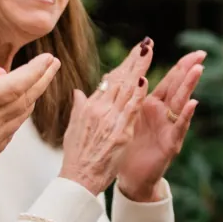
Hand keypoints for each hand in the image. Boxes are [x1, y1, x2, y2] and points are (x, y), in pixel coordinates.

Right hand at [0, 31, 58, 213]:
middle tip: (51, 65)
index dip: (35, 70)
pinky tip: (17, 110)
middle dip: (41, 79)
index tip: (48, 58)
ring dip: (31, 97)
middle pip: (25, 99)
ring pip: (19, 116)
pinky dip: (18, 116)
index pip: (17, 84)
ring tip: (37, 83)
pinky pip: (9, 131)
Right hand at [58, 42, 147, 194]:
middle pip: (119, 79)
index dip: (124, 66)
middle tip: (146, 43)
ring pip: (126, 89)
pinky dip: (137, 95)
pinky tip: (145, 81)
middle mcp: (98, 109)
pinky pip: (129, 110)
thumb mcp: (74, 127)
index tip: (135, 52)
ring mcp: (108, 120)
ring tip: (149, 52)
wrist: (77, 178)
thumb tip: (78, 91)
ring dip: (138, 69)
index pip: (111, 81)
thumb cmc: (77, 155)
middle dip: (134, 60)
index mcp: (89, 106)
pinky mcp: (118, 133)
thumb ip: (79, 107)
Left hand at [116, 47, 205, 201]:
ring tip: (198, 69)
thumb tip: (112, 76)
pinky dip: (186, 115)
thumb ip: (123, 99)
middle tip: (200, 53)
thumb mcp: (123, 119)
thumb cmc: (127, 148)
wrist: (131, 177)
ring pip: (181, 102)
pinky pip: (180, 127)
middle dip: (188, 69)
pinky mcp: (171, 143)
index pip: (166, 80)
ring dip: (190, 86)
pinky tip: (193, 103)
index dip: (175, 64)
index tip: (188, 50)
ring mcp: (170, 127)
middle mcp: (164, 114)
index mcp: (151, 105)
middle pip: (177, 87)